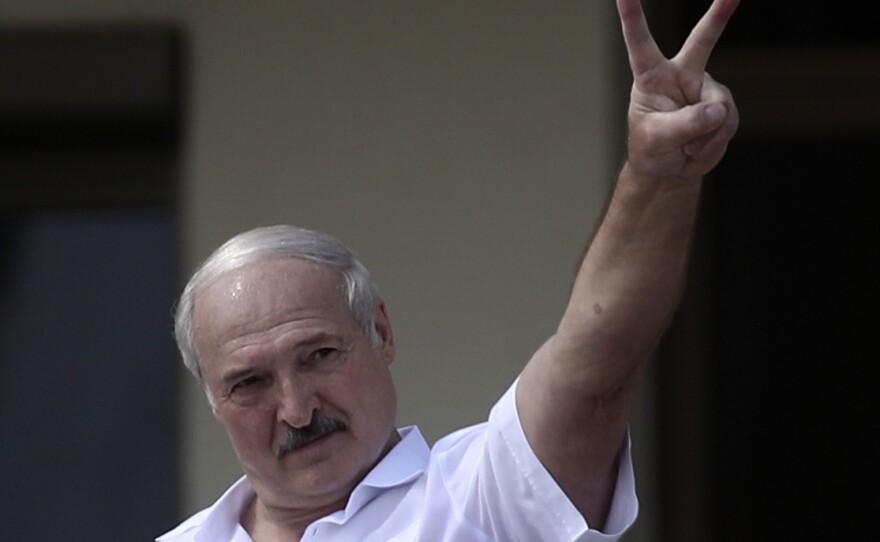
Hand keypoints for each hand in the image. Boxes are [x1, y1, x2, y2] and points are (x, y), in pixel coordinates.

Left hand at [617, 0, 739, 180]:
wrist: (668, 171)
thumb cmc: (651, 150)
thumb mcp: (657, 139)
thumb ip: (685, 124)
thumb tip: (718, 109)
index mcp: (651, 77)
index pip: (640, 43)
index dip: (632, 17)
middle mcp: (680, 75)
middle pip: (702, 40)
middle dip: (719, 15)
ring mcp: (704, 90)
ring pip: (719, 105)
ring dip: (706, 135)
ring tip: (687, 148)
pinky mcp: (722, 107)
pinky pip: (728, 122)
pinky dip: (714, 142)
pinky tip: (698, 149)